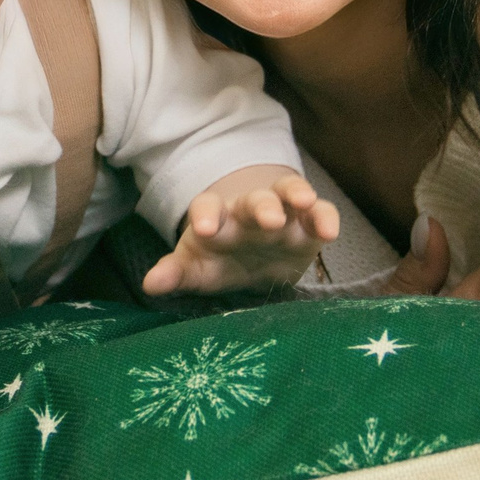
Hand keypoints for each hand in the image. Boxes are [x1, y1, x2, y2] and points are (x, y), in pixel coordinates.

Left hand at [140, 168, 340, 295]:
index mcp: (217, 219)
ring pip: (287, 195)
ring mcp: (282, 211)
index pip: (207, 208)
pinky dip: (325, 216)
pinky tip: (330, 231)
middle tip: (268, 219)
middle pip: (252, 200)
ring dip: (295, 196)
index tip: (203, 229)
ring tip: (304, 201)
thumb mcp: (198, 269)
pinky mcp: (308, 222)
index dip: (205, 215)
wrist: (255, 254)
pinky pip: (320, 212)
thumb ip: (176, 274)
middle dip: (260, 206)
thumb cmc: (221, 260)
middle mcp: (248, 210)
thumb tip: (150, 285)